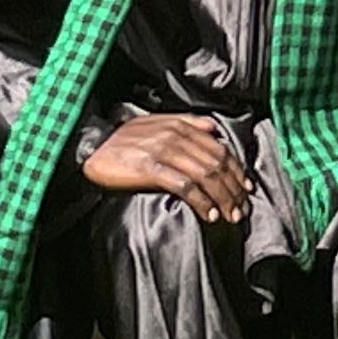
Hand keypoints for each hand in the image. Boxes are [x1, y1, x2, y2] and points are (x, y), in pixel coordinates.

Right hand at [83, 112, 250, 225]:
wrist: (91, 146)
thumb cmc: (122, 139)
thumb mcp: (155, 122)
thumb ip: (185, 122)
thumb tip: (213, 128)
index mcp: (179, 125)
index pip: (219, 148)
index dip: (237, 170)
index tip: (245, 188)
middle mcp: (175, 136)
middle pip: (216, 164)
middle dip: (234, 189)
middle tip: (241, 208)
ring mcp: (164, 151)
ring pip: (205, 176)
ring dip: (222, 198)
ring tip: (230, 216)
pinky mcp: (151, 168)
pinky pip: (185, 186)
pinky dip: (202, 201)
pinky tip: (209, 214)